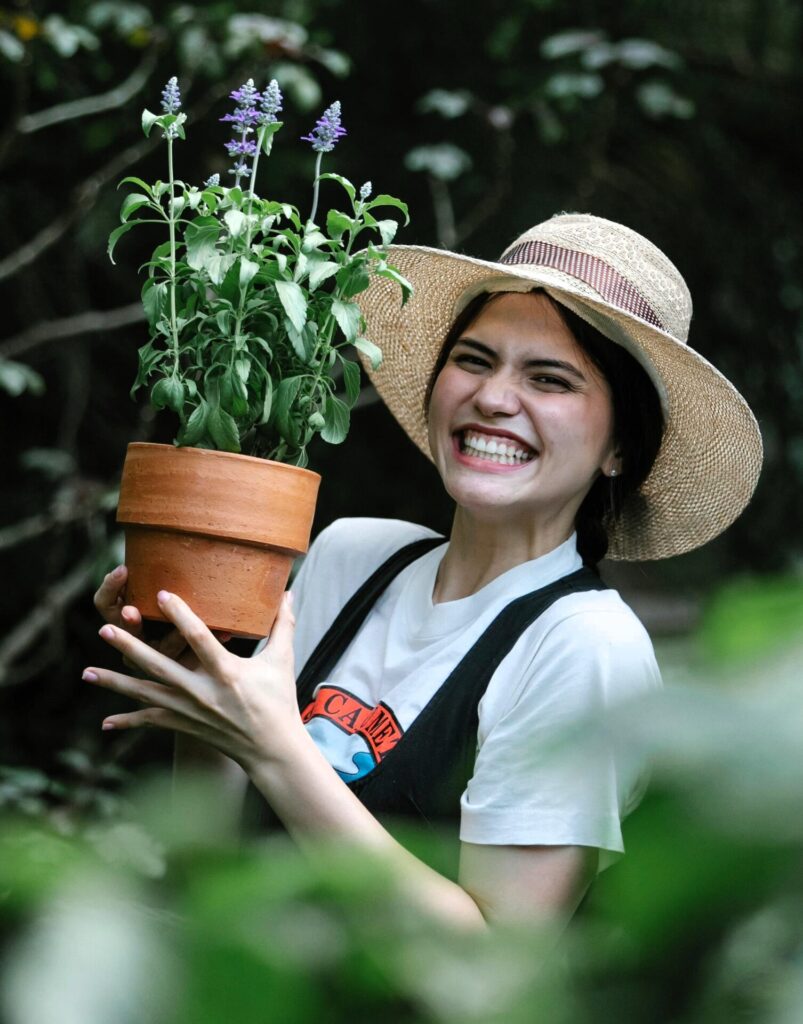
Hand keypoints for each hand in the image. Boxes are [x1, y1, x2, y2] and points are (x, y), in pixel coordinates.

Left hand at [83, 589, 300, 771]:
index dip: (179, 615)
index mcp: (228, 672)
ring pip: (146, 694)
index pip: (199, 638)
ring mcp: (191, 711)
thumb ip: (282, 625)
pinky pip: (152, 723)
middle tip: (104, 629)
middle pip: (159, 666)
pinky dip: (129, 722)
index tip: (161, 594)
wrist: (271, 748)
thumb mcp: (282, 660)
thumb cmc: (279, 701)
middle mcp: (203, 692)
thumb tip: (289, 592)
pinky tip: (105, 723)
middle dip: (129, 647)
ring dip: (115, 683)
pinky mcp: (186, 725)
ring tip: (87, 672)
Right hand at [93, 565, 228, 668]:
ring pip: (162, 648)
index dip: (110, 587)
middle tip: (129, 610)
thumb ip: (158, 580)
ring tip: (182, 632)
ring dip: (172, 638)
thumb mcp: (164, 595)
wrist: (212, 663)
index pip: (105, 603)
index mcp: (127, 619)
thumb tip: (163, 536)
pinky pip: (191, 658)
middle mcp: (138, 641)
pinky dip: (208, 641)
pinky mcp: (184, 668)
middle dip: (129, 622)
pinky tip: (226, 632)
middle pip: (127, 631)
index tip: (123, 569)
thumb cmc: (181, 611)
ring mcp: (158, 659)